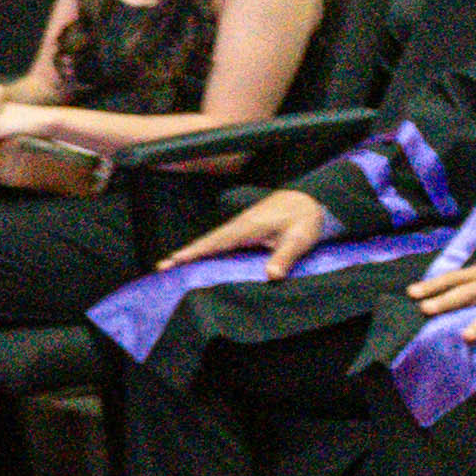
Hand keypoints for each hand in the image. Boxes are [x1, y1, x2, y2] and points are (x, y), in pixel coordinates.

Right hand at [164, 186, 334, 277]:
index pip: (214, 242)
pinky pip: (223, 242)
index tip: (172, 261)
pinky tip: (201, 260)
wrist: (314, 199)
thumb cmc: (306, 216)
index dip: (194, 252)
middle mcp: (240, 226)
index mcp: (247, 227)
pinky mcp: (248, 230)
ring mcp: (242, 227)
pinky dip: (208, 250)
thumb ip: (285, 256)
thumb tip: (271, 275)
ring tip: (172, 267)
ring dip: (194, 253)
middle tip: (161, 268)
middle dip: (185, 254)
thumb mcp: (299, 238)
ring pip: (213, 242)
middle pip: (207, 242)